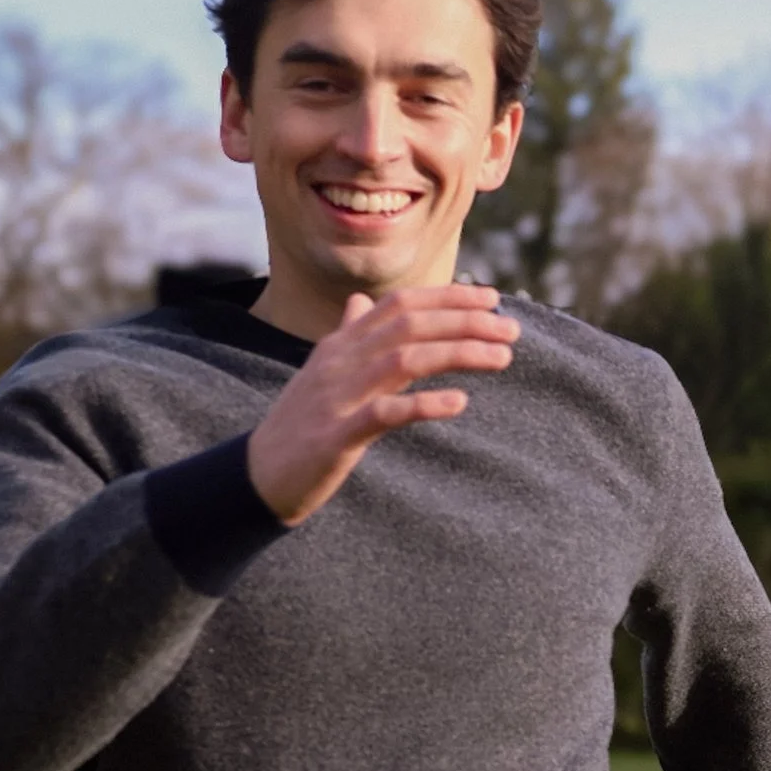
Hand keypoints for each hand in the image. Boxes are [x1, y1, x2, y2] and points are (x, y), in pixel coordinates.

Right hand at [245, 284, 519, 525]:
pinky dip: (424, 404)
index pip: (400, 304)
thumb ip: (347, 335)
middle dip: (465, 321)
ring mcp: (338, 396)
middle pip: (409, 325)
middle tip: (511, 329)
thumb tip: (360, 302)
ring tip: (502, 357)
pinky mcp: (337, 435)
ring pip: (404, 360)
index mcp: (341, 344)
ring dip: (458, 353)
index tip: (492, 298)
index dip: (448, 296)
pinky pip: (386, 414)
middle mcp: (340, 361)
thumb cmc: (301, 423)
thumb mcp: (323, 372)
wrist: (259, 474)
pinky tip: (459, 403)